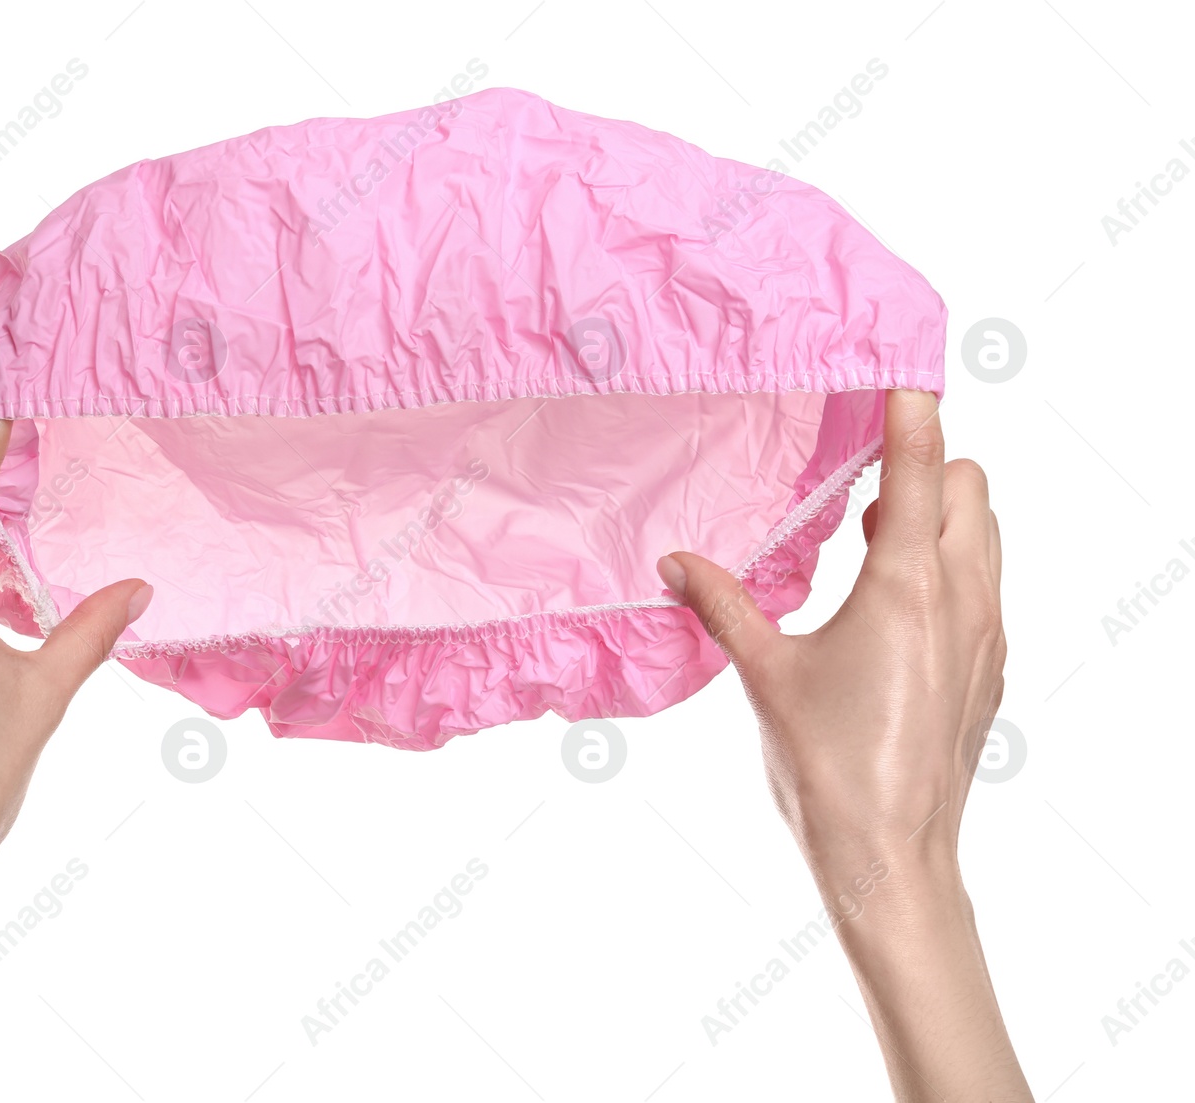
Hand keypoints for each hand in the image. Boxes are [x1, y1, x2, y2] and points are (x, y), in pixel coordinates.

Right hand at [658, 390, 1029, 1100]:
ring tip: (873, 539)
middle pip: (972, 488)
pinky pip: (983, 587)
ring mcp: (984, 636)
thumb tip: (672, 561)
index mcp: (906, 585)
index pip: (921, 468)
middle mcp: (961, 599)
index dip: (913, 412)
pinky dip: (950, 568)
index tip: (900, 372)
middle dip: (928, 468)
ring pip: (985, 537)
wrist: (890, 856)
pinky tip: (890, 607)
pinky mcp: (987, 669)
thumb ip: (722, 604)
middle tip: (861, 482)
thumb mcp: (765, 673)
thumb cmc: (826, 763)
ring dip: (940, 518)